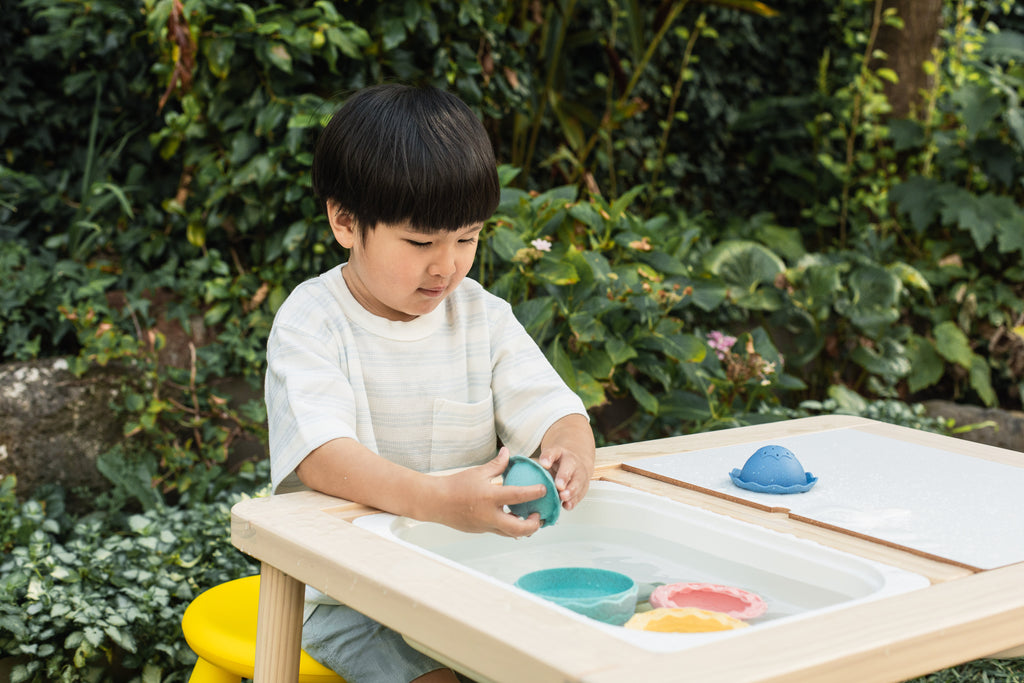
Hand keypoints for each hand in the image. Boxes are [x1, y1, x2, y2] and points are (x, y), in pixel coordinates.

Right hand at [428, 447, 544, 537]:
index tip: (544, 490)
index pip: (518, 496)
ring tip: (530, 519)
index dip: (534, 493)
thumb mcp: (478, 472)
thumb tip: (508, 453)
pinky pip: (500, 531)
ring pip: (511, 533)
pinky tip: (514, 519)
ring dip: (524, 528)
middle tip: (540, 515)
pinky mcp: (481, 531)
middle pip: (519, 528)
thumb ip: (496, 465)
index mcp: (490, 497)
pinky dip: (510, 527)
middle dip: (534, 524)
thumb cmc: (456, 485)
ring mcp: (485, 526)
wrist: (436, 502)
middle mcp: (489, 515)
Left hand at [539, 444, 592, 510]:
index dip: (548, 458)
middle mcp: (572, 462)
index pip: (553, 453)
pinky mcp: (583, 487)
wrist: (575, 463)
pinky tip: (567, 505)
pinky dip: (573, 501)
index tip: (544, 464)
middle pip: (569, 468)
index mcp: (560, 453)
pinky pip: (580, 494)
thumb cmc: (558, 461)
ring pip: (577, 482)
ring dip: (571, 491)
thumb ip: (541, 464)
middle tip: (559, 486)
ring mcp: (579, 474)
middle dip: (564, 477)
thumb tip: (533, 472)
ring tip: (563, 497)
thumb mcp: (548, 457)